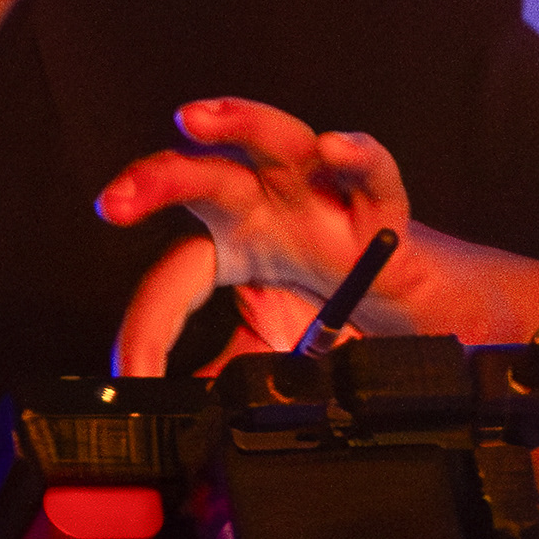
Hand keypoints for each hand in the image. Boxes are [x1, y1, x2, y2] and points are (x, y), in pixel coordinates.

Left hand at [94, 98, 538, 376]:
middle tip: (113, 203)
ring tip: (193, 119)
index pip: (175, 273)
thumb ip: (221, 374)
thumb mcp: (266, 349)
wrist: (425, 306)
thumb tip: (177, 419)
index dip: (149, 324)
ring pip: (277, 143)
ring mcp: (324, 201)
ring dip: (237, 124)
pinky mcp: (382, 213)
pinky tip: (334, 147)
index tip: (133, 370)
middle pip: (204, 178)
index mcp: (235, 242)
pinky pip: (374, 176)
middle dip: (156, 182)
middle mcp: (271, 208)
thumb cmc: (343, 302)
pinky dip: (359, 156)